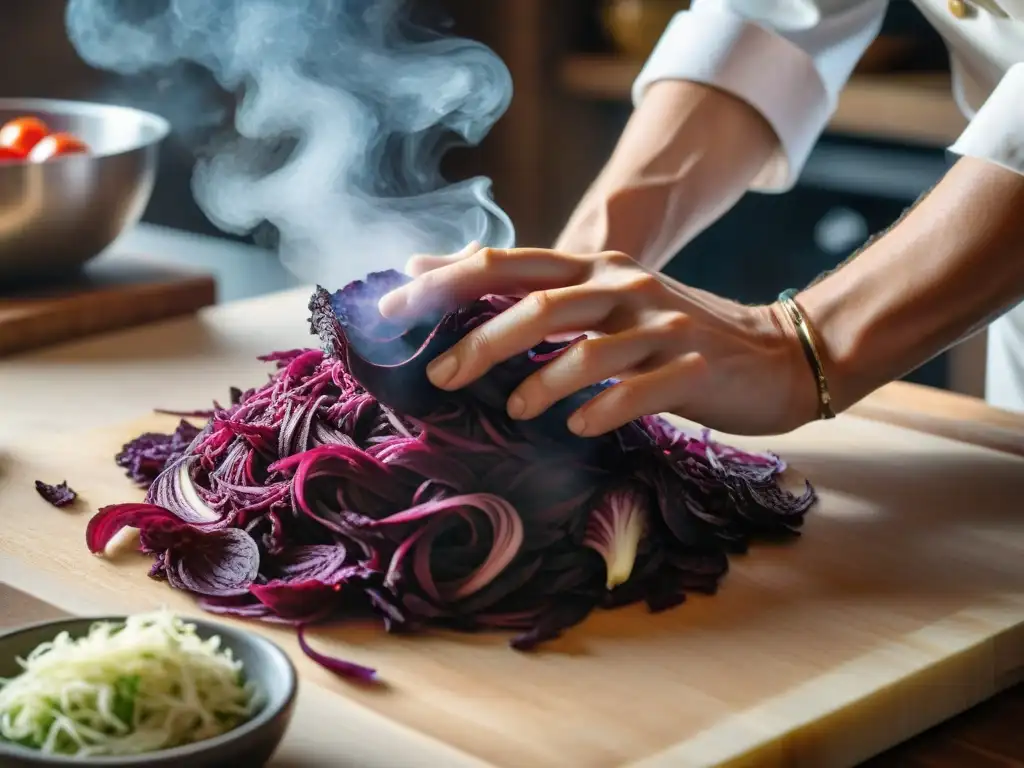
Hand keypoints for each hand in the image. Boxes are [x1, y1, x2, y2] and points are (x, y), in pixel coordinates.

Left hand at [378, 247, 816, 436]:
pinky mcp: (693, 368)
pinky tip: (579, 430)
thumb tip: (450, 270)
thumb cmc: (670, 336)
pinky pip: (640, 390)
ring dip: (541, 381)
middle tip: (440, 375)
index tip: (392, 306)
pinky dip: (603, 411)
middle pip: (541, 302)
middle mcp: (623, 287)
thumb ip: (538, 289)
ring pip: (587, 348)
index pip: (508, 263)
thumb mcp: (604, 300)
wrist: (774, 353)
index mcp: (593, 268)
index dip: (447, 281)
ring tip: (515, 410)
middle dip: (482, 338)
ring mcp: (660, 327)